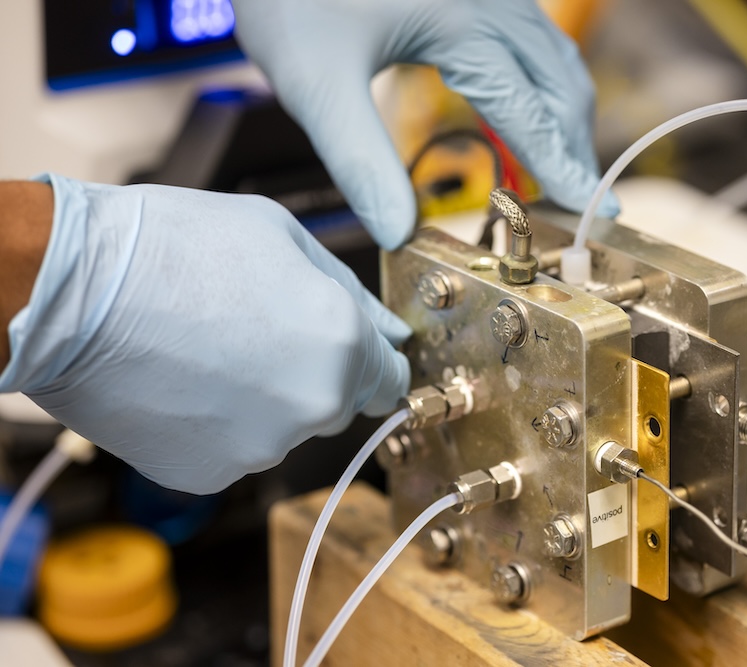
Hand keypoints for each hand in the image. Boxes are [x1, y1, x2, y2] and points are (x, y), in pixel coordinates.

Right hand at [0, 174, 409, 494]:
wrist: (70, 293)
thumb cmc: (170, 249)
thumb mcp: (282, 238)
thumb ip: (351, 294)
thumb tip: (391, 331)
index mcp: (340, 346)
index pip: (390, 380)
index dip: (370, 361)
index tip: (348, 350)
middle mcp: (311, 407)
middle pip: (337, 403)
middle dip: (313, 373)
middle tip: (256, 330)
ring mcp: (259, 448)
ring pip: (283, 427)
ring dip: (263, 399)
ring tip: (208, 349)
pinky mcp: (208, 475)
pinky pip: (234, 449)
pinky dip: (218, 425)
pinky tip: (183, 381)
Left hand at [232, 0, 618, 249]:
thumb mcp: (316, 83)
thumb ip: (361, 161)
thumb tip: (398, 232)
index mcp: (461, 22)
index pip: (529, 110)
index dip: (562, 165)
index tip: (593, 208)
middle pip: (559, 79)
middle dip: (572, 143)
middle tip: (578, 197)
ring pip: (552, 54)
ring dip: (562, 112)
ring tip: (559, 163)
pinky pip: (530, 36)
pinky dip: (541, 82)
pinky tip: (524, 108)